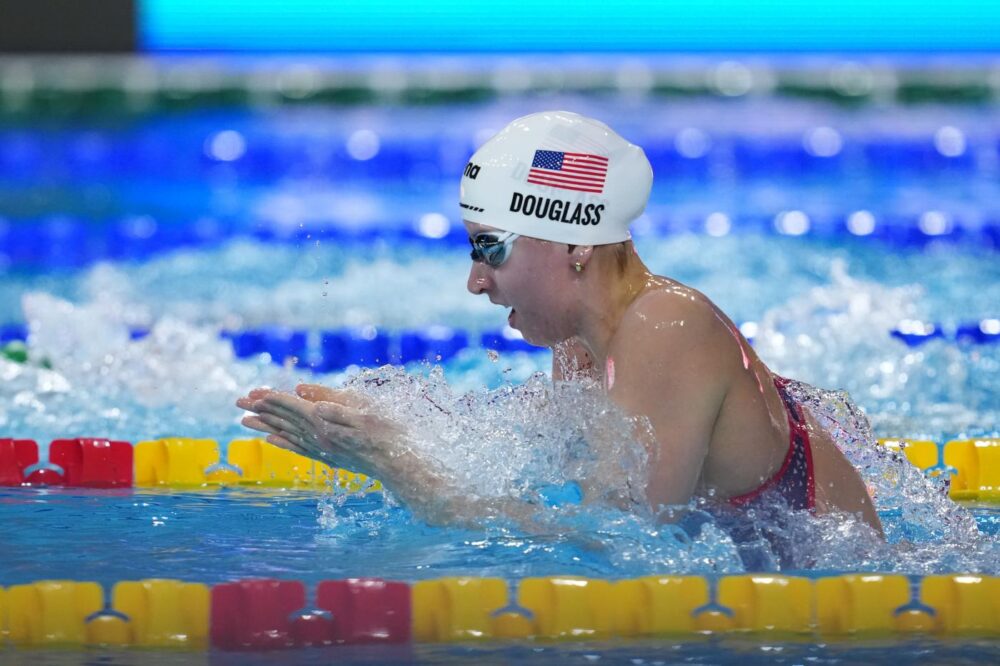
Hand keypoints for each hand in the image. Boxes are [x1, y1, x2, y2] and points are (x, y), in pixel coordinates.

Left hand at [236, 384, 402, 478]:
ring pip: (287, 434)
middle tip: (238, 403)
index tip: (252, 392)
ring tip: (245, 421)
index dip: (271, 398)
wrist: (399, 465)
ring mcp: (323, 449)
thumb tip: (298, 390)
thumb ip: (329, 398)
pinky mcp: (330, 457)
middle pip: (284, 420)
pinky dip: (282, 442)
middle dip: (261, 410)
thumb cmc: (387, 432)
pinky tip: (272, 440)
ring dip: (266, 425)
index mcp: (324, 421)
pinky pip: (298, 448)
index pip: (291, 406)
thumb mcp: (361, 406)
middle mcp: (318, 437)